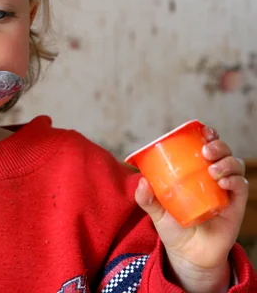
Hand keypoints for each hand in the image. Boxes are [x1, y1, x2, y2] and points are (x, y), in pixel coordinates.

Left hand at [135, 126, 247, 291]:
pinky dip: (234, 181)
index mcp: (194, 171)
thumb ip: (146, 198)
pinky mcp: (236, 205)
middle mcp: (212, 176)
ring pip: (235, 165)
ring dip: (226, 162)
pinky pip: (241, 187)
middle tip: (206, 151)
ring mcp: (225, 189)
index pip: (205, 146)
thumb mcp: (155, 211)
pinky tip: (223, 182)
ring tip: (213, 169)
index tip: (202, 130)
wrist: (187, 254)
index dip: (207, 135)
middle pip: (222, 151)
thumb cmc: (173, 226)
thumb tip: (142, 182)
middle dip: (217, 145)